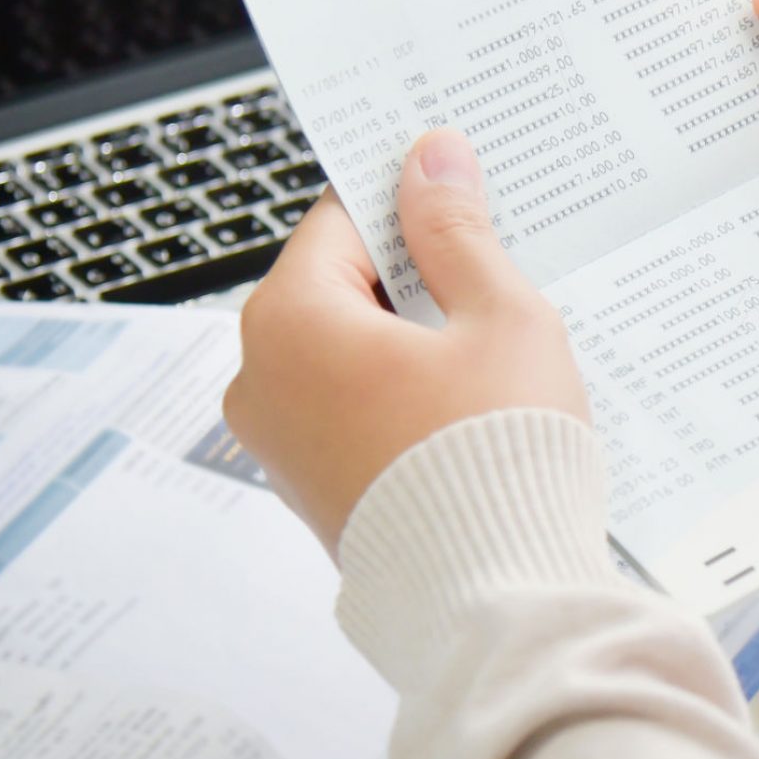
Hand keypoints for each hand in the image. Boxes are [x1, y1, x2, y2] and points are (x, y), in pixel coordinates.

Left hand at [224, 130, 587, 555]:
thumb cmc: (497, 454)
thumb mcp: (498, 317)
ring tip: (494, 348)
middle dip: (415, 274)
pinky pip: (355, 412)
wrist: (495, 600)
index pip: (342, 220)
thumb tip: (429, 159)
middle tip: (494, 273)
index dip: (411, 199)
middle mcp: (260, 381)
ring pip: (350, 352)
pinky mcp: (313, 492)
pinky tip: (471, 406)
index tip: (461, 191)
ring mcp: (279, 445)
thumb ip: (456, 232)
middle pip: (341, 287)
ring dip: (413, 339)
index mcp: (288, 322)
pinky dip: (404, 396)